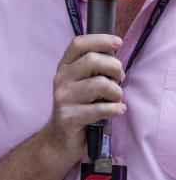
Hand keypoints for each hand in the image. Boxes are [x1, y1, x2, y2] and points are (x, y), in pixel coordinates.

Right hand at [44, 34, 124, 161]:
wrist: (60, 139)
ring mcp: (63, 98)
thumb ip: (93, 68)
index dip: (100, 40)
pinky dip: (116, 109)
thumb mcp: (81, 83)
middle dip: (115, 68)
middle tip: (119, 80)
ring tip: (116, 99)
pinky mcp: (69, 116)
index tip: (118, 43)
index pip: (78, 44)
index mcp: (64, 68)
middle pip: (93, 60)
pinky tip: (116, 111)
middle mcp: (61, 80)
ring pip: (101, 84)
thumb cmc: (78, 108)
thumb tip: (114, 52)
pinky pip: (102, 108)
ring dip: (117, 92)